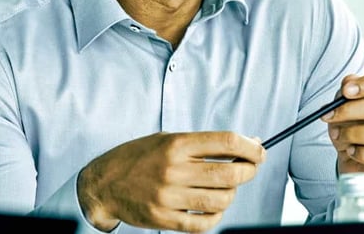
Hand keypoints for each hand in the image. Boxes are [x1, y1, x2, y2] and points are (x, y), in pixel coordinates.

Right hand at [76, 131, 264, 232]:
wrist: (103, 184)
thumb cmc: (138, 157)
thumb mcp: (168, 139)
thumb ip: (204, 144)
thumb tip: (246, 144)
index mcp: (176, 144)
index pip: (227, 142)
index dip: (251, 147)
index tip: (259, 151)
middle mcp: (173, 169)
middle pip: (230, 172)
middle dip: (249, 171)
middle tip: (250, 168)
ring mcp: (169, 196)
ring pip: (221, 200)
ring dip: (232, 194)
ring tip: (226, 188)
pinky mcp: (164, 219)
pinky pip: (203, 223)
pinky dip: (216, 217)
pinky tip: (213, 208)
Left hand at [322, 70, 363, 200]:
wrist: (358, 163)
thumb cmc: (356, 128)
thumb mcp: (347, 106)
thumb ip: (348, 92)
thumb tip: (348, 82)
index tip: (345, 91)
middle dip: (351, 110)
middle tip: (329, 115)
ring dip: (351, 134)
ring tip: (338, 135)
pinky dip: (360, 154)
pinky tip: (351, 152)